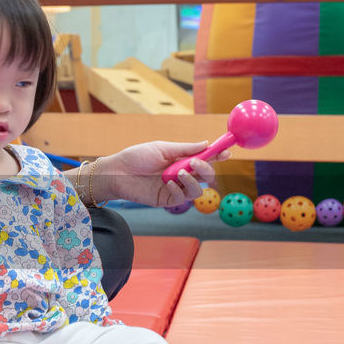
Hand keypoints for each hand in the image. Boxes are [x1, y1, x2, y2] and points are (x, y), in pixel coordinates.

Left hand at [96, 141, 230, 207]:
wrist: (116, 172)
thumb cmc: (136, 157)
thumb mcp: (162, 148)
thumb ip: (185, 149)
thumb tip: (206, 143)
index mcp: (182, 159)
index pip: (205, 158)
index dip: (217, 155)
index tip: (227, 151)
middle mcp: (181, 174)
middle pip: (205, 176)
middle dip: (206, 169)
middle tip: (197, 163)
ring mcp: (175, 188)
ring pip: (197, 190)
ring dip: (192, 181)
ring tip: (179, 173)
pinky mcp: (166, 200)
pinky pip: (181, 199)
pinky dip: (178, 190)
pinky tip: (168, 183)